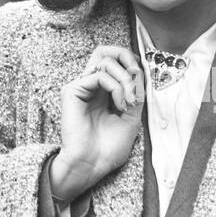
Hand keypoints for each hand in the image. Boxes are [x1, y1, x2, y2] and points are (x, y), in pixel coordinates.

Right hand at [52, 45, 143, 200]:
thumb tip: (139, 71)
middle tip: (137, 76)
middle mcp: (91, 87)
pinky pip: (100, 75)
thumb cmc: (108, 148)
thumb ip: (136, 94)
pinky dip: (117, 87)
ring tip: (130, 102)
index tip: (143, 82)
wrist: (92, 165)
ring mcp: (81, 87)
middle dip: (128, 58)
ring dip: (126, 80)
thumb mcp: (132, 118)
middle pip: (106, 51)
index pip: (116, 62)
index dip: (133, 64)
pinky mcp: (72, 90)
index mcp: (104, 92)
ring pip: (105, 60)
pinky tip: (121, 104)